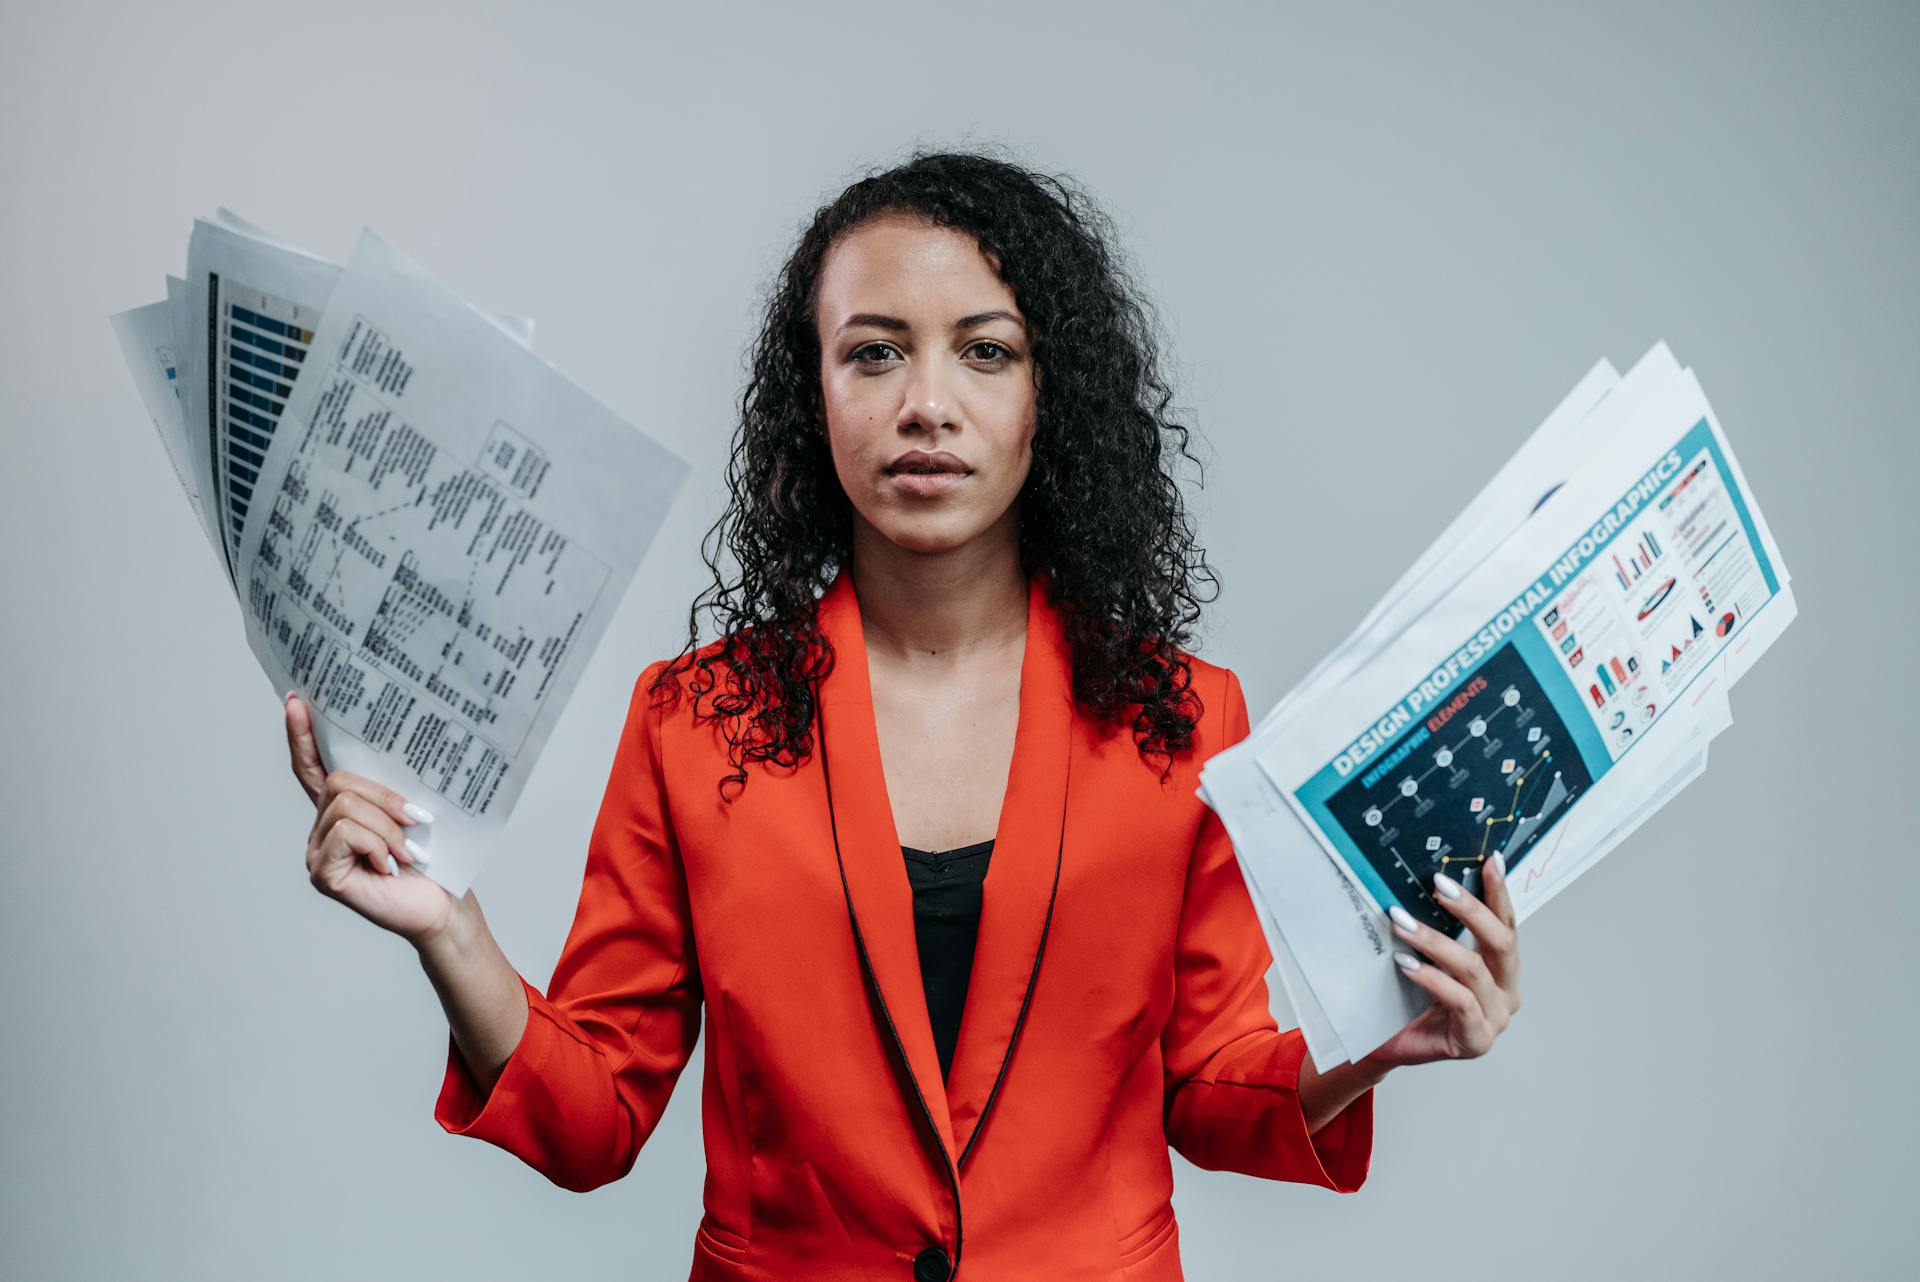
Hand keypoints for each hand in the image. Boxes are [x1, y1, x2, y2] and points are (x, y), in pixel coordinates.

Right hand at [286, 690, 454, 944]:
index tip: (296, 700)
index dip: (303, 734)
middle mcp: (323, 828)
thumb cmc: (432, 863)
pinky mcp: (323, 873)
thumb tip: (394, 749)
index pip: (313, 766)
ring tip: (406, 853)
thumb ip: (392, 787)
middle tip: (417, 821)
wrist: (443, 906)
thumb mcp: (412, 813)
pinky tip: (389, 867)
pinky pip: (346, 833)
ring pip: (345, 805)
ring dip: (387, 826)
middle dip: (383, 797)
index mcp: (344, 809)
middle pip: (337, 782)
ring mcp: (318, 851)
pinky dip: (377, 845)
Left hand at [1361, 851, 1522, 1069]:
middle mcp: (1507, 991)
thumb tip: (1430, 878)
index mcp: (1503, 968)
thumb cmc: (1410, 997)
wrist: (1387, 1042)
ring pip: (1474, 970)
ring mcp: (1495, 1018)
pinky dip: (1432, 978)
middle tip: (1440, 885)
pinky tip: (1406, 963)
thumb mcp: (1429, 955)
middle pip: (1500, 942)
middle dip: (1471, 909)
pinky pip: (1459, 1001)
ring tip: (1402, 923)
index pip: (1507, 923)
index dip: (1500, 892)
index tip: (1489, 861)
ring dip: (1435, 942)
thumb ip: (1439, 926)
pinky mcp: (1476, 1040)